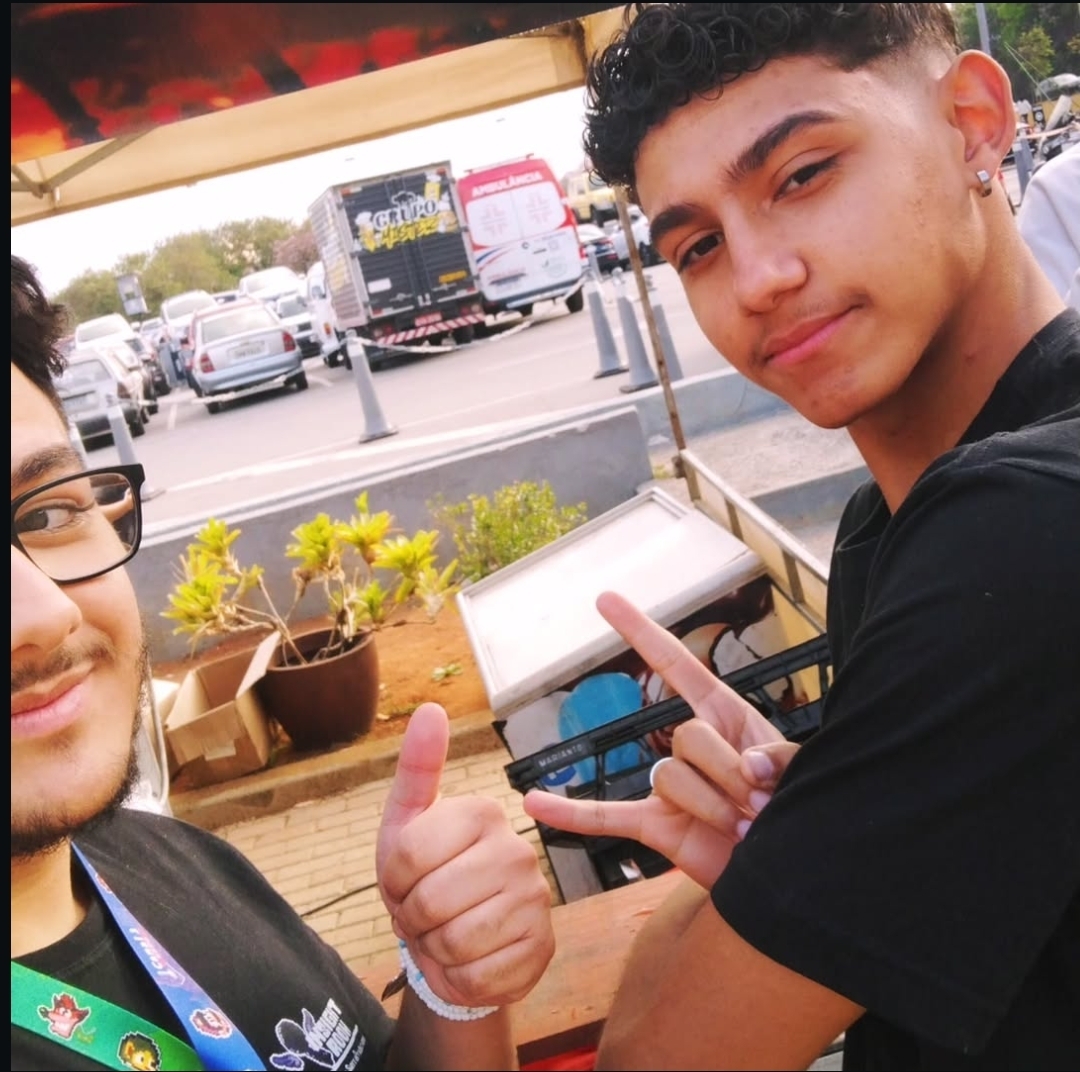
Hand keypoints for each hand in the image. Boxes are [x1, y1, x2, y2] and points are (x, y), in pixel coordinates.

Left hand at [377, 703, 554, 1008]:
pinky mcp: (543, 947)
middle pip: (430, 902)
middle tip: (425, 914)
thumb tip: (430, 708)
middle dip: (413, 920)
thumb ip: (418, 766)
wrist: (456, 940)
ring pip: (453, 943)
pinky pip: (477, 978)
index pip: (408, 858)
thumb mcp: (407, 823)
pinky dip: (459, 979)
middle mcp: (518, 849)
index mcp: (483, 812)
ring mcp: (537, 899)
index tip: (405, 883)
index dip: (393, 884)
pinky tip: (469, 960)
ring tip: (446, 934)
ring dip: (435, 951)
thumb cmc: (426, 877)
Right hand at [523, 592, 798, 888]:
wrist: (797, 870)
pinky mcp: (658, 828)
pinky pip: (609, 818)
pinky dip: (573, 814)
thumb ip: (779, 760)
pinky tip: (537, 805)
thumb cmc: (803, 810)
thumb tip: (747, 767)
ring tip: (744, 831)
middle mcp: (693, 747)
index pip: (677, 665)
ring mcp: (672, 788)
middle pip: (686, 738)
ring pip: (669, 780)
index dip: (642, 632)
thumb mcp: (801, 770)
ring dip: (711, 807)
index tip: (606, 600)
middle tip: (761, 803)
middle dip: (727, 772)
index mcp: (726, 718)